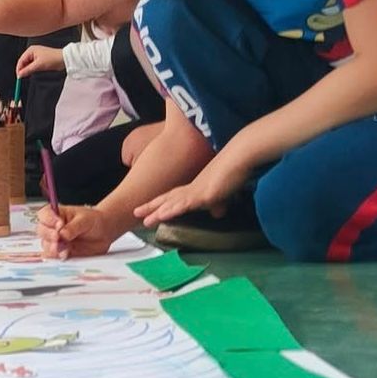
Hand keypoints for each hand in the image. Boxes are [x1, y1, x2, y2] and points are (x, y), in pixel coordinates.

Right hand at [17, 44, 65, 76]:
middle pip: (23, 62)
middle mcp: (32, 52)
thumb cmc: (53, 59)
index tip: (18, 76)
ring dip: (27, 70)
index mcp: (31, 50)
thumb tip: (19, 75)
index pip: (21, 60)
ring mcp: (36, 55)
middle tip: (22, 77)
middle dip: (23, 69)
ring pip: (28, 64)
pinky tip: (33, 72)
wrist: (64, 59)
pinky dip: (32, 69)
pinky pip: (32, 65)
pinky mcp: (40, 59)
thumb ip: (27, 70)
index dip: (19, 69)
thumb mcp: (38, 65)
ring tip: (29, 74)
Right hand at [38, 203, 112, 257]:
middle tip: (58, 237)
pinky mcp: (61, 252)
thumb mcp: (85, 220)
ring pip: (46, 245)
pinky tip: (65, 255)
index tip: (58, 224)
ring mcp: (56, 241)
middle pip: (41, 231)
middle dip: (49, 235)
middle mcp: (53, 228)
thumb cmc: (93, 221)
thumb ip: (73, 227)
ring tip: (65, 248)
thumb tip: (62, 234)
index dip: (48, 219)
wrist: (104, 232)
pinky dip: (57, 256)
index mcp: (57, 215)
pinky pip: (54, 256)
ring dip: (53, 247)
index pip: (44, 215)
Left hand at [135, 143, 249, 229]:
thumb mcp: (225, 192)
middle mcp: (192, 187)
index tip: (150, 208)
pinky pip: (184, 204)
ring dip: (157, 212)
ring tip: (143, 220)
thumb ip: (218, 202)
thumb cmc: (236, 171)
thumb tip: (218, 213)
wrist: (241, 157)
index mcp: (196, 187)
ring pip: (172, 203)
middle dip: (152, 206)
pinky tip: (162, 216)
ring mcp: (196, 190)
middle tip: (135, 213)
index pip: (175, 196)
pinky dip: (172, 211)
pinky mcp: (203, 194)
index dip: (162, 202)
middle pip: (168, 198)